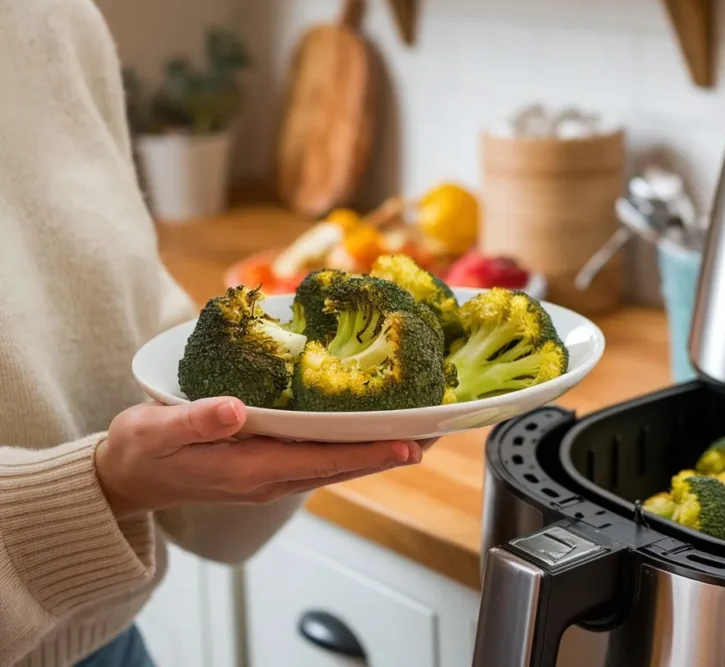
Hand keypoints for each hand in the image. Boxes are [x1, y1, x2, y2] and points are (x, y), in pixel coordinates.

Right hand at [95, 397, 423, 519]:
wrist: (125, 479)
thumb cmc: (142, 450)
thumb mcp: (158, 430)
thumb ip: (196, 420)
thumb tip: (235, 410)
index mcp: (250, 470)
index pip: (323, 461)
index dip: (368, 453)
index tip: (408, 444)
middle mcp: (270, 478)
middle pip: (343, 466)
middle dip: (389, 451)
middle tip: (435, 430)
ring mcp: (272, 477)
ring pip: (337, 465)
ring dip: (377, 450)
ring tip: (419, 429)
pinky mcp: (269, 468)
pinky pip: (320, 459)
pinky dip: (351, 447)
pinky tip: (368, 429)